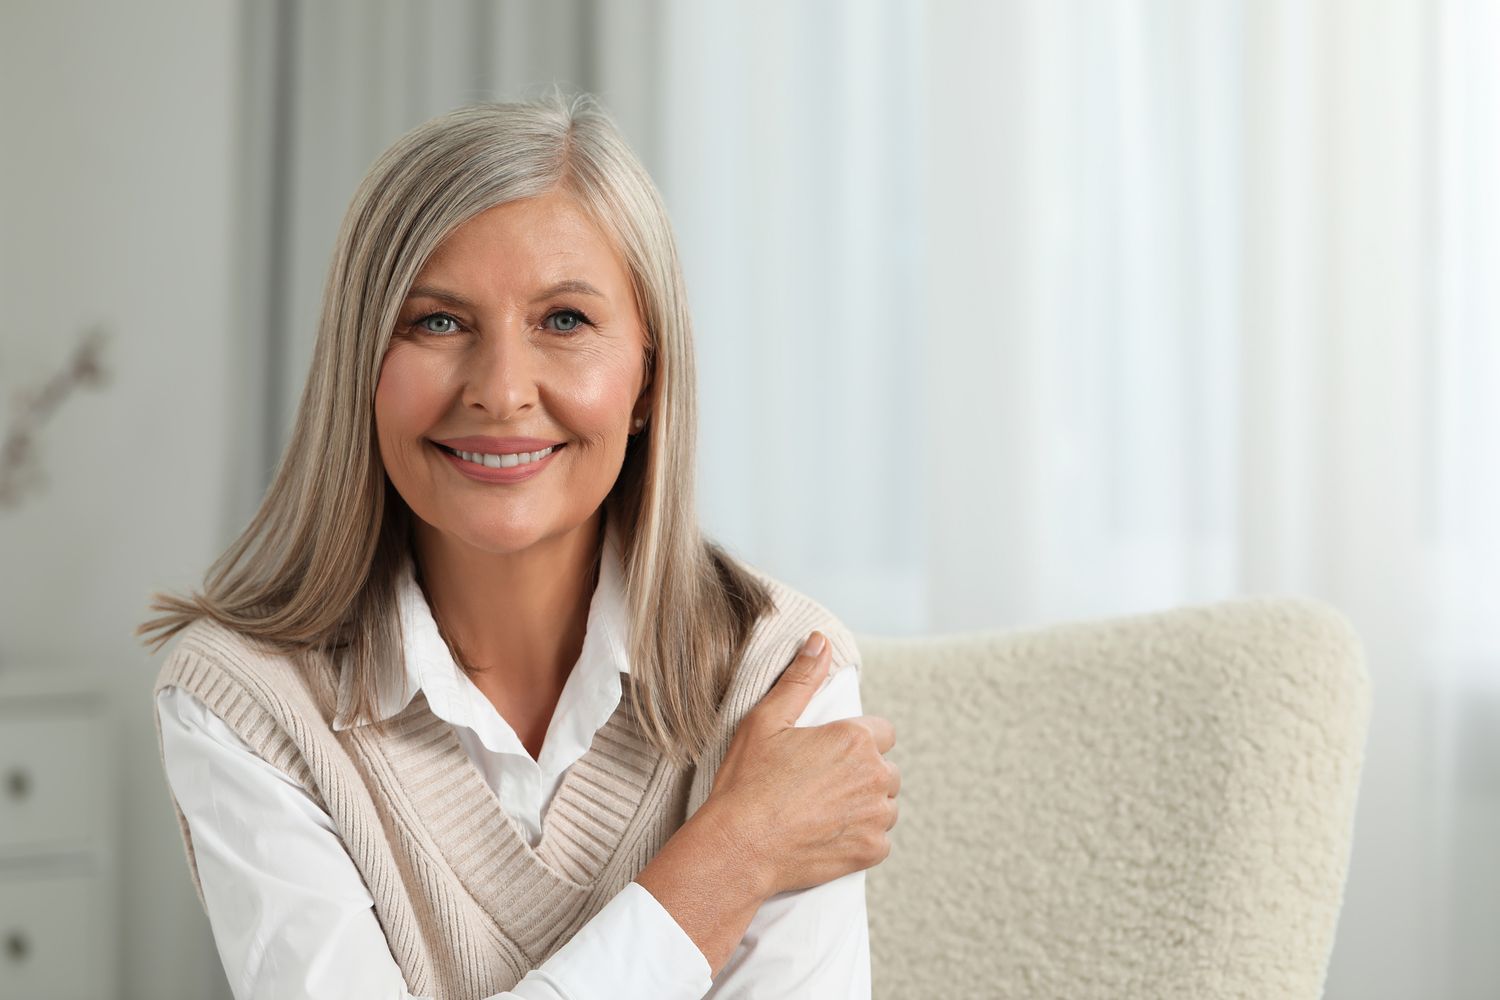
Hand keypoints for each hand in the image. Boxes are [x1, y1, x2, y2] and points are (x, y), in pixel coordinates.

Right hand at [702, 630, 899, 897]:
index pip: (882, 731)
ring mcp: (876, 816)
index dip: (857, 740)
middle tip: (822, 784)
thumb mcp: (767, 720)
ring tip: (823, 810)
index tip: (832, 753)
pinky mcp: (871, 850)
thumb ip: (801, 679)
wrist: (739, 847)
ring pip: (885, 805)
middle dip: (862, 774)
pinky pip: (879, 840)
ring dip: (865, 806)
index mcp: (855, 739)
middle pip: (885, 769)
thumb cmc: (747, 782)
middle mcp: (875, 775)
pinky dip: (861, 839)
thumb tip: (820, 641)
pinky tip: (828, 835)